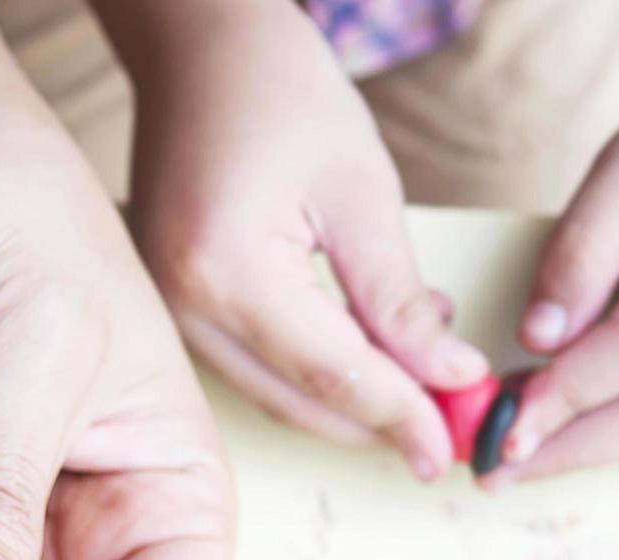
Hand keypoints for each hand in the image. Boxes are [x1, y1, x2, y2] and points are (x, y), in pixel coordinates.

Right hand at [95, 0, 487, 479]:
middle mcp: (181, 305)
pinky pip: (249, 366)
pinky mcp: (171, 308)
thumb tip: (447, 378)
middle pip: (294, 401)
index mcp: (226, 269)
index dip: (400, 415)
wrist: (198, 54)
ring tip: (421, 377)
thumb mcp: (361, 190)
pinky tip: (365, 348)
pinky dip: (310, 374)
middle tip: (446, 433)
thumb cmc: (278, 93)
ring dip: (348, 401)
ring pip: (271, 394)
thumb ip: (398, 297)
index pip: (330, 374)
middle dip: (376, 423)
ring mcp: (166, 311)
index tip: (451, 446)